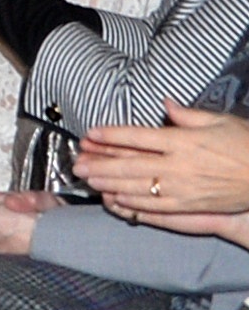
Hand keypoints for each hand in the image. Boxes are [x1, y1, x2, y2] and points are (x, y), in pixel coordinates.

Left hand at [75, 105, 248, 216]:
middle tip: (77, 163)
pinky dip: (131, 203)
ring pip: (136, 186)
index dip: (111, 135)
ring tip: (88, 179)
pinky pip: (153, 207)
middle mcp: (178, 165)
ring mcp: (182, 188)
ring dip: (108, 182)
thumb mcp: (219, 121)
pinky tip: (114, 199)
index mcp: (183, 140)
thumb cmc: (246, 145)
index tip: (91, 133)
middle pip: (129, 163)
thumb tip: (165, 102)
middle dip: (100, 162)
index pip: (138, 136)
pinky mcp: (189, 206)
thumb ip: (188, 114)